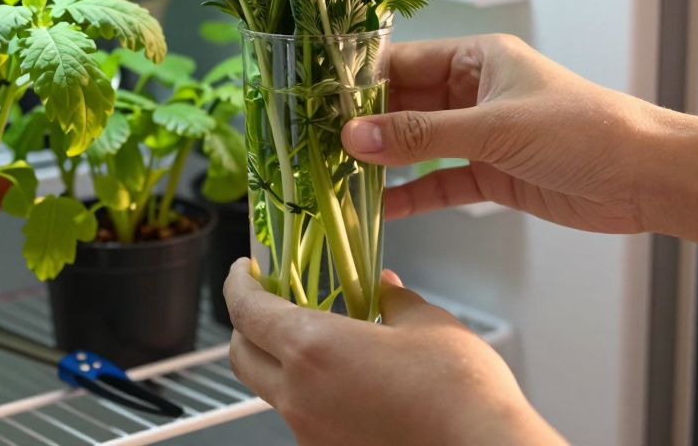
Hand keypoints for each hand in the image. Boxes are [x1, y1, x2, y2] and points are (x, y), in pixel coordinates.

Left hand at [223, 260, 563, 445]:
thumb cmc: (459, 391)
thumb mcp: (427, 323)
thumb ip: (394, 300)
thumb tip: (383, 288)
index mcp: (313, 348)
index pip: (247, 310)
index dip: (238, 283)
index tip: (243, 269)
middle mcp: (300, 396)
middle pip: (241, 355)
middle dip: (245, 324)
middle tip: (268, 300)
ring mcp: (311, 432)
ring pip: (272, 389)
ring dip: (281, 360)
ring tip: (320, 338)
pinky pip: (303, 415)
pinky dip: (309, 391)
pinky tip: (347, 378)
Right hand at [343, 34, 662, 232]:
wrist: (646, 177)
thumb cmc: (581, 131)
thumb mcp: (493, 128)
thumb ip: (421, 135)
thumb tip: (354, 137)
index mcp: (477, 58)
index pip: (402, 62)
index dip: (358, 82)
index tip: (314, 102)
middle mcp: (474, 91)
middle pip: (403, 104)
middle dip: (363, 125)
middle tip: (313, 146)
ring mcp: (481, 135)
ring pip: (417, 146)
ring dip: (383, 162)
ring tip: (335, 178)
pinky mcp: (491, 174)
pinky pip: (439, 182)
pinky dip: (411, 195)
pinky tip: (378, 209)